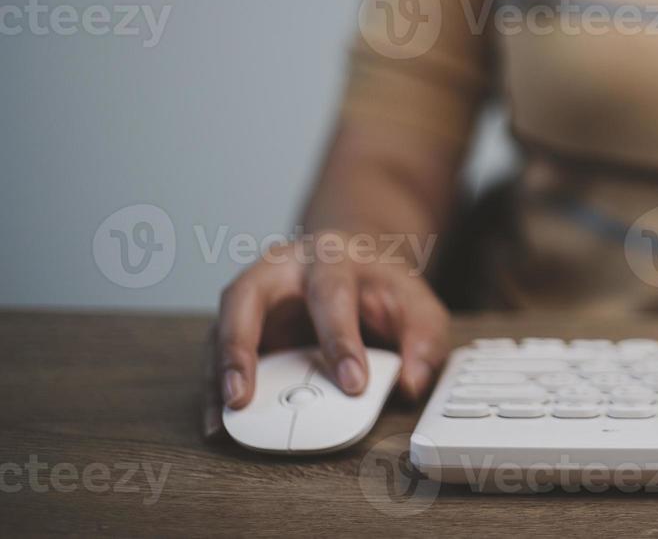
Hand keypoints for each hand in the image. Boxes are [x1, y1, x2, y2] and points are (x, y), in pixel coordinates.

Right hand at [203, 235, 447, 436]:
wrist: (357, 260)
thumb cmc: (382, 287)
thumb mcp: (417, 304)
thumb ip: (424, 340)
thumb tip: (412, 383)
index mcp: (333, 257)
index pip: (332, 294)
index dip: (340, 340)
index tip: (353, 383)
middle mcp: (284, 268)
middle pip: (248, 294)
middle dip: (242, 344)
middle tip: (243, 393)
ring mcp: (256, 292)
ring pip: (224, 322)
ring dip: (220, 369)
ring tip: (225, 414)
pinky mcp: (240, 319)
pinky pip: (217, 350)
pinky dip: (214, 386)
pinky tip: (217, 419)